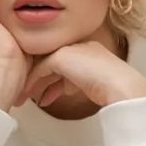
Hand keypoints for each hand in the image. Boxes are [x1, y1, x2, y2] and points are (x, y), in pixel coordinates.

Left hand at [14, 41, 145, 109]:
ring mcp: (70, 48)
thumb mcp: (88, 84)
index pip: (64, 62)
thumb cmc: (112, 89)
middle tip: (28, 95)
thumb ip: (73, 82)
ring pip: (44, 64)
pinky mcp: (62, 56)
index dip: (51, 79)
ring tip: (25, 99)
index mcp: (88, 49)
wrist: (121, 85)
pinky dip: (35, 82)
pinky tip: (32, 95)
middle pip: (52, 62)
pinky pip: (42, 68)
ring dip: (33, 83)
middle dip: (39, 80)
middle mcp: (78, 46)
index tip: (45, 95)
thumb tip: (58, 89)